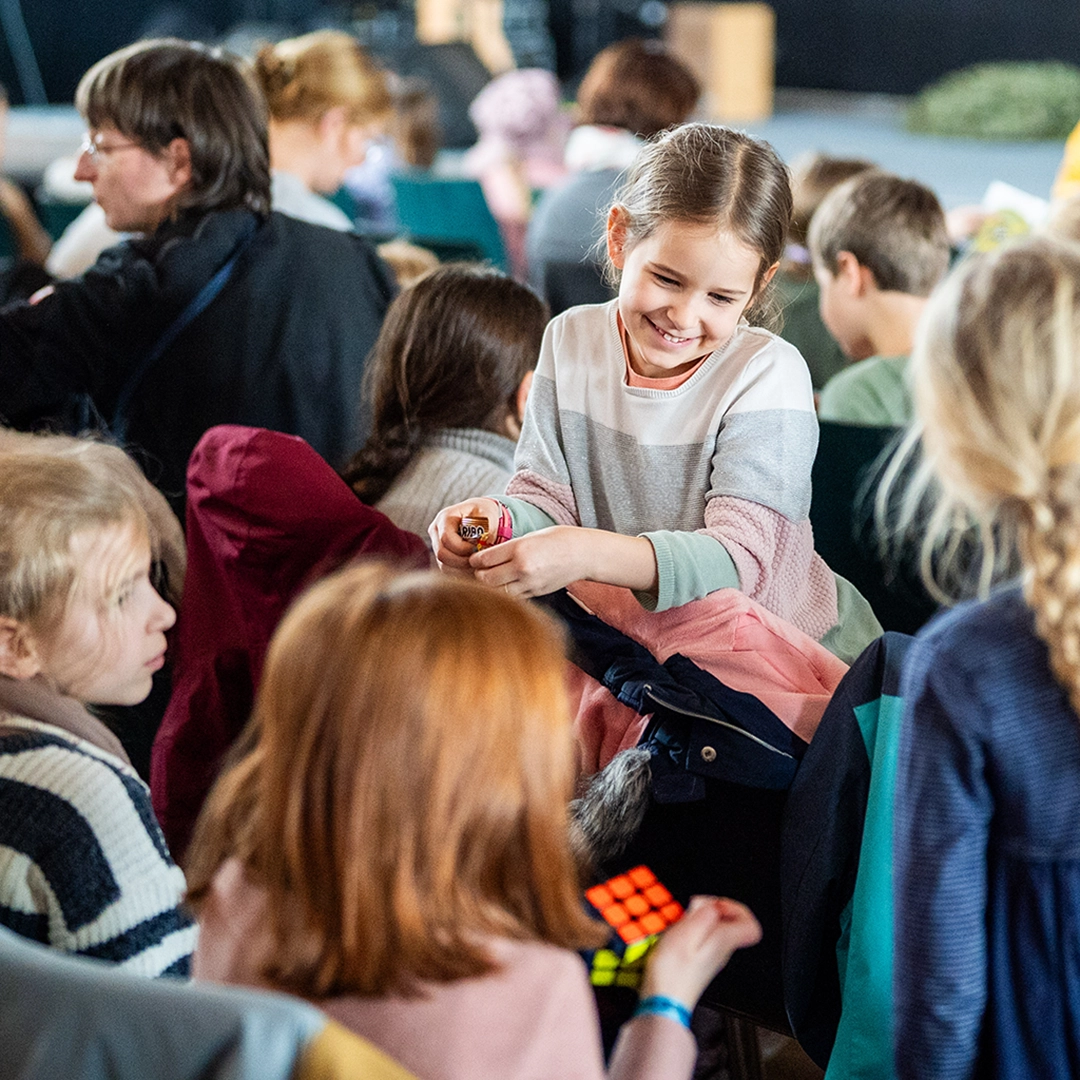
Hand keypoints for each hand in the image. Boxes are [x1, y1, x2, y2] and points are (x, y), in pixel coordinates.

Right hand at [429, 498, 501, 570]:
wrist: (481, 516)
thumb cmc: (484, 514)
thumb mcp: (488, 514)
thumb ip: (486, 527)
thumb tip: (482, 544)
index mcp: (444, 517)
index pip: (446, 538)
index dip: (462, 548)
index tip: (478, 549)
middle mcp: (436, 531)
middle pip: (441, 554)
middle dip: (462, 561)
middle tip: (478, 561)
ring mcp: (436, 544)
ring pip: (443, 565)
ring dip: (461, 569)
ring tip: (478, 564)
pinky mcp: (441, 556)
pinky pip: (447, 570)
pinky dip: (460, 572)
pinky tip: (473, 567)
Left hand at [469, 525, 588, 597]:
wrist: (584, 554)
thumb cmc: (559, 539)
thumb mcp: (530, 536)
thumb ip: (509, 548)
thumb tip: (487, 557)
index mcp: (519, 549)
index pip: (484, 559)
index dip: (474, 560)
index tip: (473, 560)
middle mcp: (522, 568)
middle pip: (486, 579)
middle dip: (479, 575)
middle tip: (478, 571)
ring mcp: (530, 584)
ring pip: (498, 592)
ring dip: (491, 587)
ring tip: (491, 580)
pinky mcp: (536, 593)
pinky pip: (513, 597)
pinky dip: (506, 593)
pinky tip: (506, 585)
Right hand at [639, 896, 760, 1009]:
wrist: (663, 1002)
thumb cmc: (673, 971)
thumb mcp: (686, 931)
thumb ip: (704, 913)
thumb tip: (713, 904)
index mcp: (724, 942)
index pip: (752, 925)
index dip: (735, 908)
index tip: (715, 906)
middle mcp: (722, 951)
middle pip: (730, 924)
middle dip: (711, 910)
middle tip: (693, 912)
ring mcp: (711, 958)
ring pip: (715, 930)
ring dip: (698, 920)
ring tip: (682, 923)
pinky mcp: (698, 963)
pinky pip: (702, 939)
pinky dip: (690, 931)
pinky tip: (676, 935)